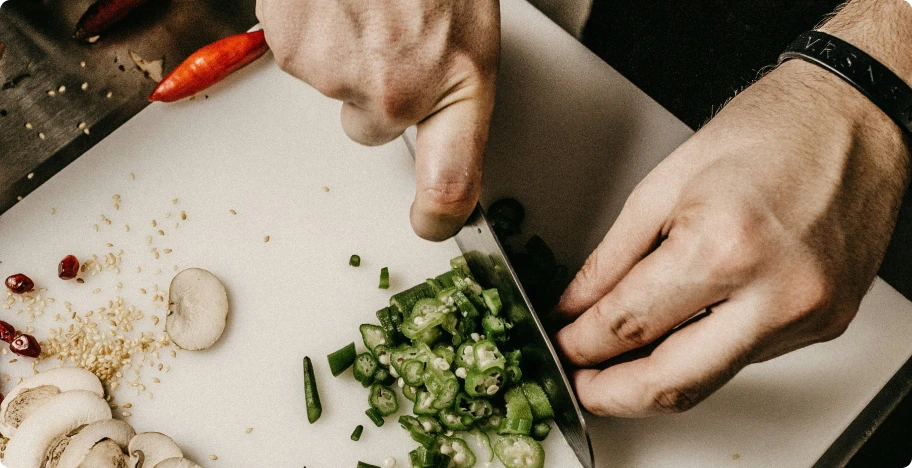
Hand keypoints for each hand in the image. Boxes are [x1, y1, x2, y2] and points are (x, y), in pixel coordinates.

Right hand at [256, 0, 499, 239]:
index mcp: (458, 83)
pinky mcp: (291, 48)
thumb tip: (430, 128)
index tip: (431, 222)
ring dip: (344, 51)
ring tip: (365, 2)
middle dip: (375, 91)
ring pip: (333, 87)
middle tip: (390, 35)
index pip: (453, 182)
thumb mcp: (468, 25)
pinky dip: (313, 29)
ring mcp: (338, 73)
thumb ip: (448, 88)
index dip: (440, 215)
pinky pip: (299, 55)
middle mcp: (396, 92)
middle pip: (370, 128)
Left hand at [551, 59, 910, 416]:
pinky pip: (746, 358)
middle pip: (673, 383)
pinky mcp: (826, 323)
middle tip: (581, 383)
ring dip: (656, 380)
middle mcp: (774, 292)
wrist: (854, 116)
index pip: (630, 324)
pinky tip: (677, 336)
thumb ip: (611, 258)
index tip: (562, 345)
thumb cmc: (768, 131)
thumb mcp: (664, 184)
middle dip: (613, 395)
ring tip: (617, 363)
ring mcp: (807, 314)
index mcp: (724, 246)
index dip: (581, 344)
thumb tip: (576, 306)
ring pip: (711, 380)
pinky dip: (702, 354)